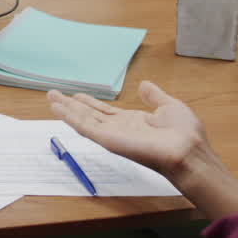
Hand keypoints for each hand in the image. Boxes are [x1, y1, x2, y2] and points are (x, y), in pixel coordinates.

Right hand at [47, 80, 208, 180]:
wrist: (187, 152)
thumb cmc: (184, 134)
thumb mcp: (169, 106)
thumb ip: (154, 97)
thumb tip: (144, 85)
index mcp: (132, 121)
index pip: (105, 111)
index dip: (90, 102)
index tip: (76, 95)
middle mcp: (119, 128)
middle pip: (89, 114)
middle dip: (71, 105)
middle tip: (54, 95)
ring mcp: (112, 135)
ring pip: (83, 119)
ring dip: (66, 109)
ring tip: (51, 98)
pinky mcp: (108, 140)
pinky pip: (85, 127)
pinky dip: (70, 118)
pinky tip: (58, 109)